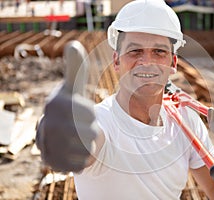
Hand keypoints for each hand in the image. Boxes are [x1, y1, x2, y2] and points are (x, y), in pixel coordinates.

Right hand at [36, 41, 99, 171]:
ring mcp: (48, 146)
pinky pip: (82, 164)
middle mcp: (47, 125)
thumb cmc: (73, 108)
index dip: (91, 114)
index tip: (84, 112)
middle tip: (82, 127)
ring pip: (88, 149)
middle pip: (91, 133)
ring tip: (79, 139)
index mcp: (56, 104)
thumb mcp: (76, 88)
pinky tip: (76, 151)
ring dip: (89, 145)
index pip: (89, 113)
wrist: (62, 135)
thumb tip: (74, 44)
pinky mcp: (53, 163)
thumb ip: (77, 68)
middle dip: (93, 131)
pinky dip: (85, 159)